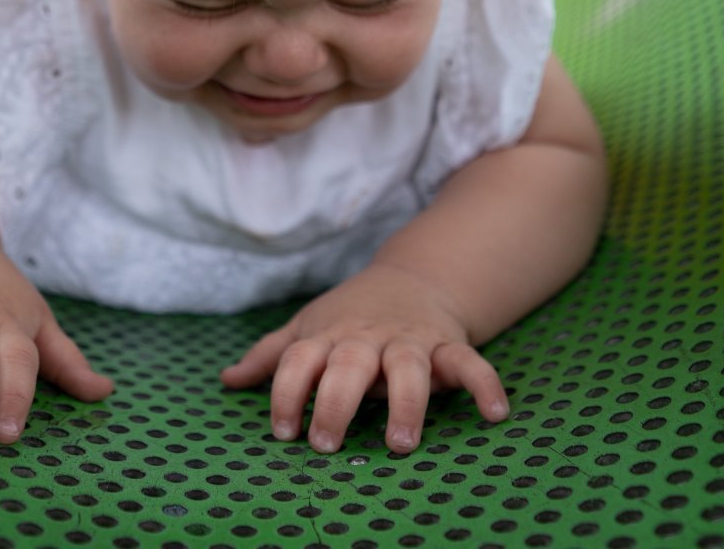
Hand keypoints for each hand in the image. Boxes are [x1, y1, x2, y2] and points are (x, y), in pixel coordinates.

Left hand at [220, 265, 508, 453]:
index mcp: (328, 336)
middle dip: (335, 403)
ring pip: (408, 367)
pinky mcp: (447, 346)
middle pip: (348, 365)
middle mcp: (367, 338)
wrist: (412, 279)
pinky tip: (495, 414)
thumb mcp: (308, 329)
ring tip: (400, 443)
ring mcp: (409, 341)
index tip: (282, 431)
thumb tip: (227, 380)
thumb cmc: (350, 317)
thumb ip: (271, 357)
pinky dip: (485, 384)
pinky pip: (470, 362)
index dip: (285, 393)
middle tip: (324, 444)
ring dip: (405, 404)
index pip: (299, 361)